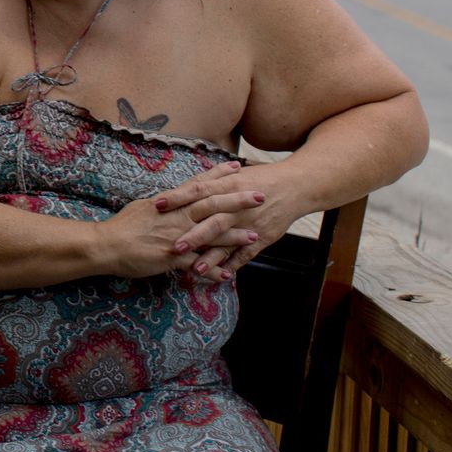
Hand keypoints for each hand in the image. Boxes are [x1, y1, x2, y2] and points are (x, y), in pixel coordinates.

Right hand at [100, 162, 264, 280]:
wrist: (106, 244)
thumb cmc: (122, 226)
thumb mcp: (143, 207)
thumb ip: (163, 204)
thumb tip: (171, 199)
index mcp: (170, 203)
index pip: (198, 185)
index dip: (218, 176)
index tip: (237, 168)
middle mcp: (176, 216)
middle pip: (211, 204)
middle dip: (237, 200)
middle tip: (260, 195)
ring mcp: (175, 236)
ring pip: (210, 234)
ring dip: (233, 236)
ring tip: (254, 235)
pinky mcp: (171, 257)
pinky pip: (196, 264)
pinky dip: (212, 270)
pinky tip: (227, 275)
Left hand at [155, 163, 296, 280]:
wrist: (295, 185)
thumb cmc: (259, 178)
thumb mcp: (233, 176)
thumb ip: (209, 183)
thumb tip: (182, 189)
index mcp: (226, 185)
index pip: (197, 191)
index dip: (177, 198)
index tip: (156, 205)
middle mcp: (236, 205)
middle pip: (211, 221)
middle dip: (193, 236)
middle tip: (172, 247)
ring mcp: (249, 223)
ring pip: (228, 242)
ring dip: (212, 257)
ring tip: (195, 270)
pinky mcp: (263, 237)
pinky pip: (247, 253)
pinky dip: (235, 265)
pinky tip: (222, 276)